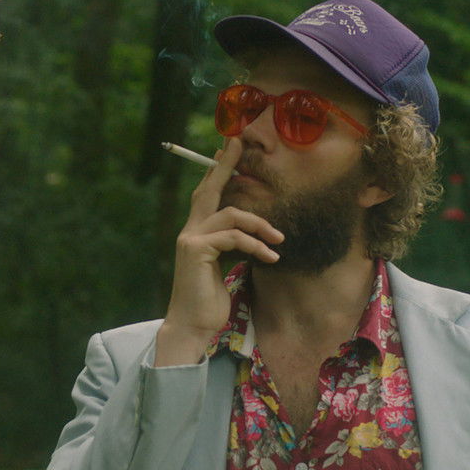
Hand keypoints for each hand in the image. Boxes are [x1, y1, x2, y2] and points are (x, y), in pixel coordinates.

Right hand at [154, 138, 282, 366]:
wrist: (193, 326)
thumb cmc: (209, 302)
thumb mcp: (222, 268)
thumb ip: (230, 246)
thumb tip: (250, 233)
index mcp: (196, 233)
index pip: (206, 194)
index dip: (217, 170)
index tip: (228, 147)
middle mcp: (189, 231)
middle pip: (208, 189)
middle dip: (225, 165)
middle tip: (238, 142)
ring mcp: (190, 239)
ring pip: (230, 214)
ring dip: (260, 224)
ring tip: (279, 240)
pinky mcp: (196, 251)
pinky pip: (233, 237)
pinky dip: (256, 245)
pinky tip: (271, 258)